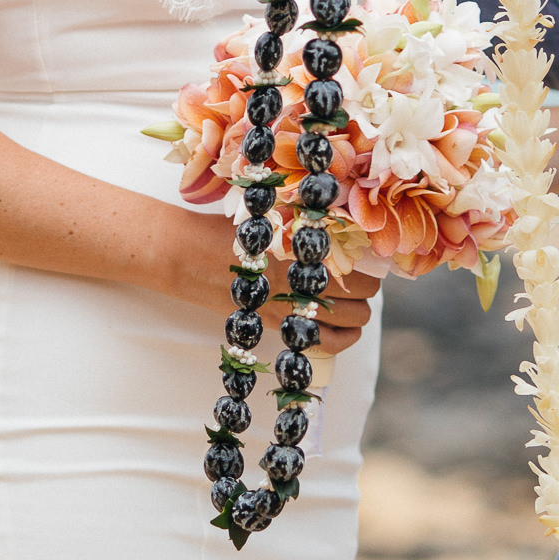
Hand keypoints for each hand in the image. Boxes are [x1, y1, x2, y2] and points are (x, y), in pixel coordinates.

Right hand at [162, 209, 379, 353]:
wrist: (186, 256)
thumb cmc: (225, 230)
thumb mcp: (269, 216)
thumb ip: (305, 226)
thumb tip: (344, 231)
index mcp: (304, 244)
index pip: (361, 258)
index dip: (371, 261)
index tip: (368, 257)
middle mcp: (304, 276)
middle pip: (364, 290)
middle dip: (368, 286)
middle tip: (359, 278)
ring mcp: (293, 304)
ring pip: (354, 318)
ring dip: (359, 311)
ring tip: (351, 301)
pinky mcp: (280, 325)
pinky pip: (328, 343)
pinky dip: (344, 338)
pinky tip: (342, 328)